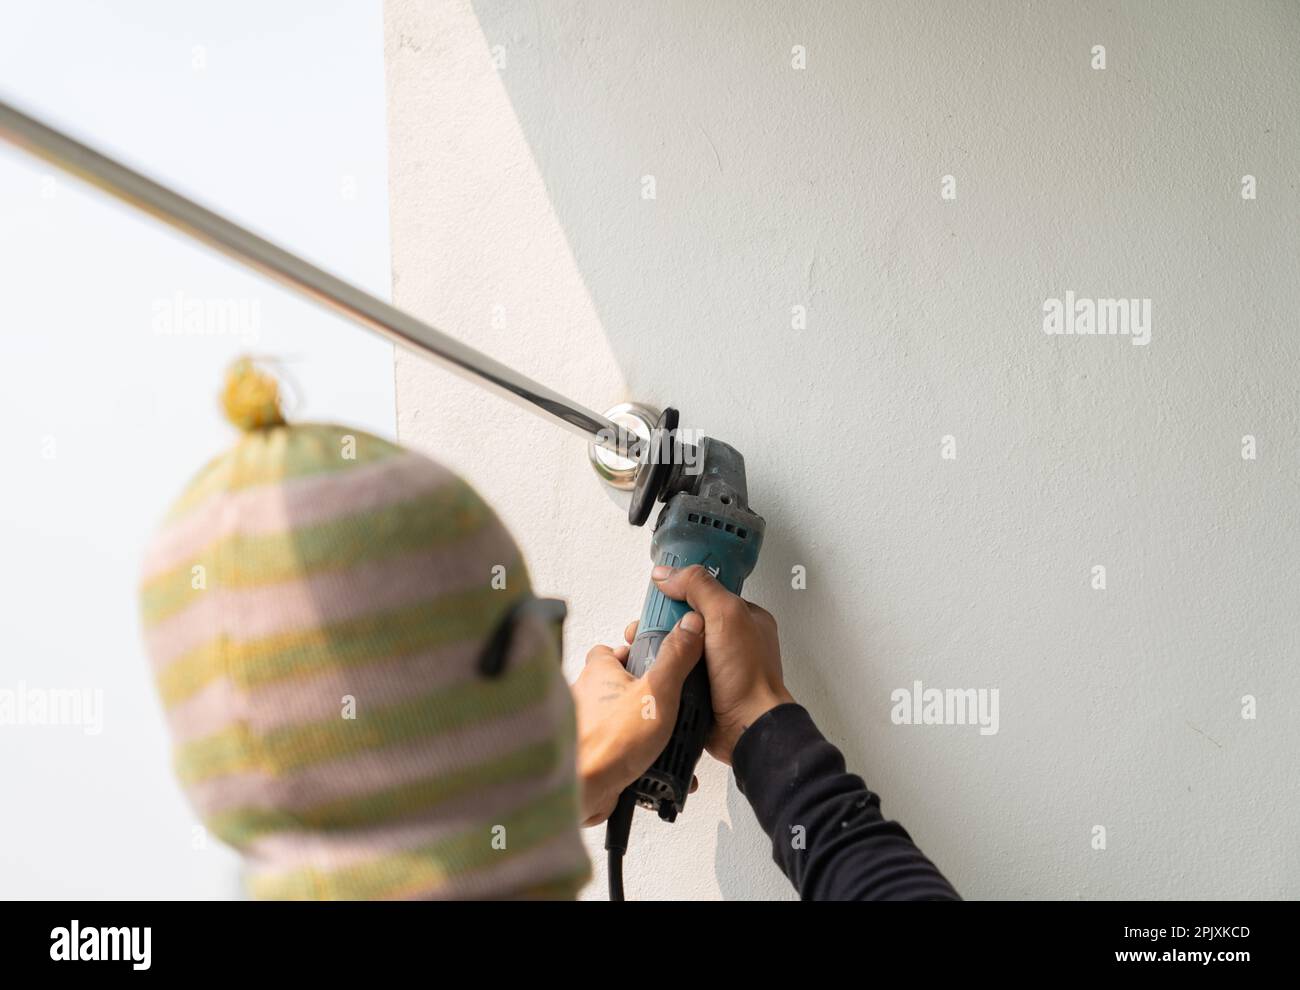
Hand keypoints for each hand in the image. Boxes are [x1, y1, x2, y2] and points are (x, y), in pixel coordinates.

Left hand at [572, 611, 704, 825]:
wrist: (584, 790)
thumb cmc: (610, 741)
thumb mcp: (657, 691)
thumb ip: (674, 658)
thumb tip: (689, 627)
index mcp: (599, 672)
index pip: (613, 649)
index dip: (636, 651)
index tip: (658, 656)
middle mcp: (588, 695)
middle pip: (620, 685)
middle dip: (646, 696)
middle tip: (668, 704)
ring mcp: (589, 725)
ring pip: (620, 719)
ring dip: (643, 729)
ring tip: (666, 738)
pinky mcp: (593, 752)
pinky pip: (619, 747)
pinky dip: (636, 755)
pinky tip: (653, 764)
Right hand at [647, 564, 793, 764]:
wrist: (746, 728)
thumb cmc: (749, 677)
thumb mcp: (726, 616)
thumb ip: (699, 587)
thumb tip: (667, 573)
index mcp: (742, 618)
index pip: (705, 592)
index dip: (680, 590)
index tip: (658, 594)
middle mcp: (728, 641)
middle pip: (684, 620)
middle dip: (660, 622)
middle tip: (643, 627)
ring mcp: (713, 666)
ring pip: (675, 647)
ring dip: (656, 647)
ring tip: (639, 648)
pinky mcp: (700, 688)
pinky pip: (673, 672)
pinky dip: (660, 669)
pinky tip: (648, 668)